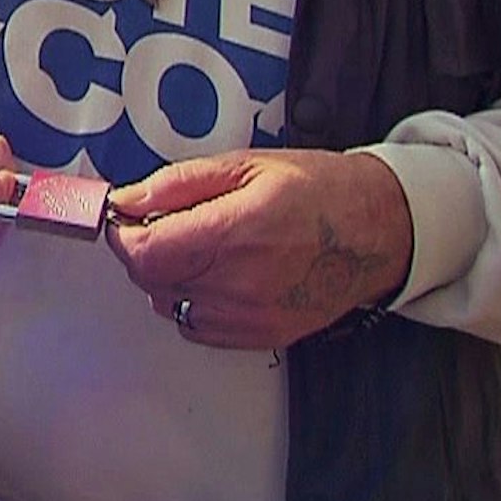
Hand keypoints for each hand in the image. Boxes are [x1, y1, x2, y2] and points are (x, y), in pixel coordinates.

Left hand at [105, 150, 411, 349]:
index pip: (145, 252)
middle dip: (143, 251)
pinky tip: (216, 273)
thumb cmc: (318, 190)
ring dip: (166, 277)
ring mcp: (251, 317)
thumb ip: (178, 184)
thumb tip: (128, 199)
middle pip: (151, 281)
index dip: (123, 234)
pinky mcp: (262, 336)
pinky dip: (192, 302)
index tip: (125, 218)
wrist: (377, 230)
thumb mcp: (244, 164)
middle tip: (162, 223)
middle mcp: (240, 283)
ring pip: (169, 307)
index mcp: (234, 233)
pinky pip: (198, 328)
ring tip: (198, 246)